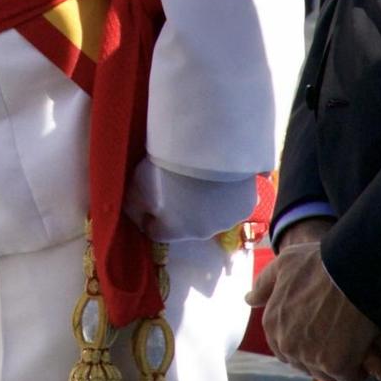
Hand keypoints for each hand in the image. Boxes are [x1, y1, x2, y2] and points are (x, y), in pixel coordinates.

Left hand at [125, 159, 256, 243]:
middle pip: (186, 225)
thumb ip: (135, 205)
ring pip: (212, 215)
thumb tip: (139, 216)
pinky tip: (223, 176)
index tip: (151, 200)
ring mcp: (226, 222)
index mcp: (173, 230)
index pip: (156, 232)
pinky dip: (227, 193)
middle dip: (181, 210)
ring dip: (206, 202)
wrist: (208, 147)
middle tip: (180, 184)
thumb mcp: (138, 184)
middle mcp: (200, 233)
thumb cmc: (168, 164)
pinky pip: (233, 203)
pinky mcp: (245, 206)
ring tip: (203, 178)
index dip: (150, 217)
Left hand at [246, 230, 380, 380]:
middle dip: (319, 354)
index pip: (283, 348)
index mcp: (272, 322)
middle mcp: (286, 343)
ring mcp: (310, 356)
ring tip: (351, 343)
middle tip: (338, 336)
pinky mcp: (335, 365)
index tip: (319, 333)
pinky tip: (362, 351)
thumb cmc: (320, 263)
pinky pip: (348, 378)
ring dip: (338, 364)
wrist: (352, 270)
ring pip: (325, 373)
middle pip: (304, 363)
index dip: (303, 342)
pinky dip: (357, 369)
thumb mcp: (285, 264)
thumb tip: (249, 299)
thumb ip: (265, 284)